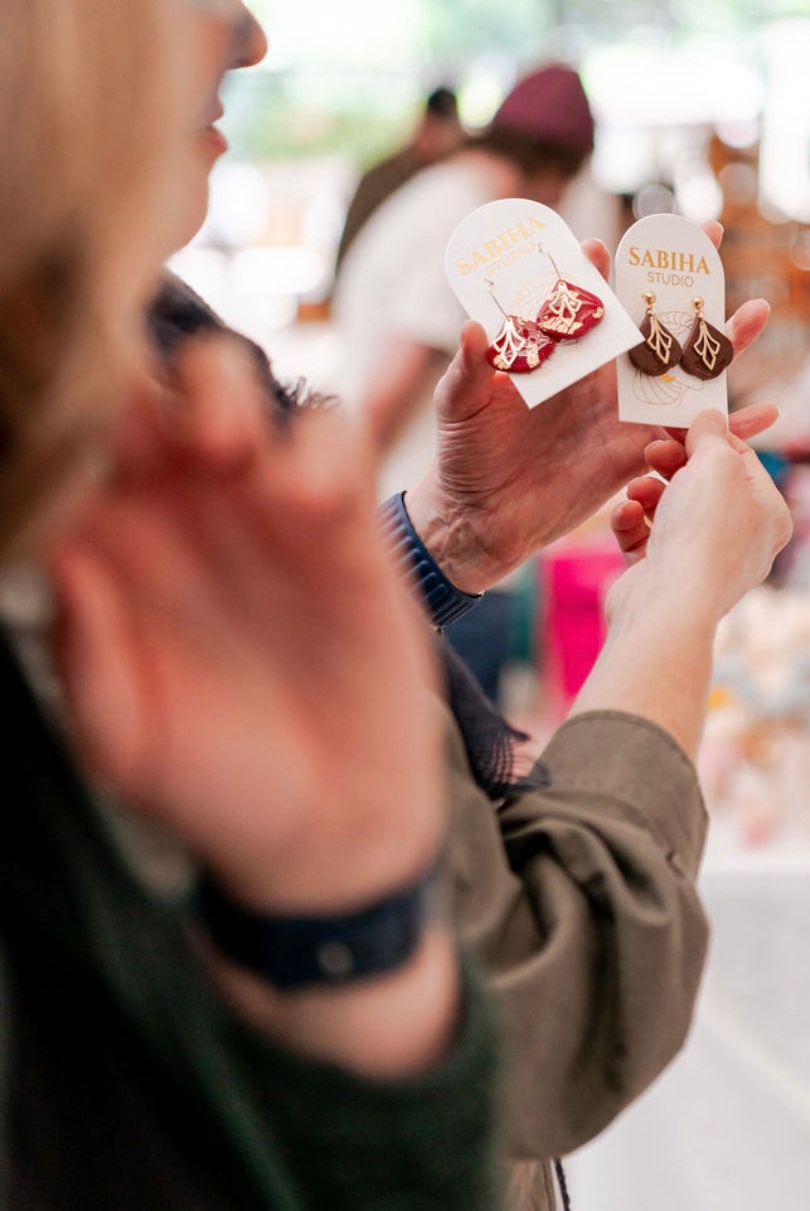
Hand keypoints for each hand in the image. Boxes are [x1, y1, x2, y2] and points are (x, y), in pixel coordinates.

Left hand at [50, 338, 443, 915]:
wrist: (332, 825)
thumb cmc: (214, 785)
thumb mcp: (124, 741)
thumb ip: (85, 657)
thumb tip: (62, 557)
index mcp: (116, 549)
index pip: (83, 448)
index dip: (80, 425)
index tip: (90, 446)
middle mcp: (184, 512)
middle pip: (157, 392)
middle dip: (159, 386)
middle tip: (172, 433)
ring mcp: (265, 507)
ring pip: (241, 387)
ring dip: (230, 393)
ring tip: (232, 450)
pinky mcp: (346, 520)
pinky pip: (331, 437)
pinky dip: (320, 443)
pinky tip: (310, 502)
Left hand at [407, 224, 776, 591]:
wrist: (478, 519)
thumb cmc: (464, 453)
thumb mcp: (461, 403)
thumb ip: (470, 365)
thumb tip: (474, 326)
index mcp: (561, 355)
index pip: (587, 299)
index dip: (597, 269)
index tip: (605, 244)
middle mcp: (599, 376)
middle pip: (650, 319)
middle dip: (681, 279)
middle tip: (710, 235)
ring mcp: (622, 413)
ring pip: (682, 371)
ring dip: (722, 343)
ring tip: (760, 311)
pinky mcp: (636, 454)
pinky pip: (689, 436)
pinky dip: (729, 427)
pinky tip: (769, 414)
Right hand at [606, 410, 791, 626]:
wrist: (669, 606)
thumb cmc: (704, 532)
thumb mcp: (716, 463)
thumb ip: (712, 435)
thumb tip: (710, 416)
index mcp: (767, 515)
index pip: (741, 460)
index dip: (709, 436)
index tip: (679, 421)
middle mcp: (740, 540)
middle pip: (703, 484)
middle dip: (673, 463)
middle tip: (652, 449)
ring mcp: (700, 562)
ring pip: (670, 508)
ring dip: (648, 491)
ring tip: (636, 488)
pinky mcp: (663, 576)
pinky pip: (646, 536)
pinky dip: (633, 521)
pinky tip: (626, 514)